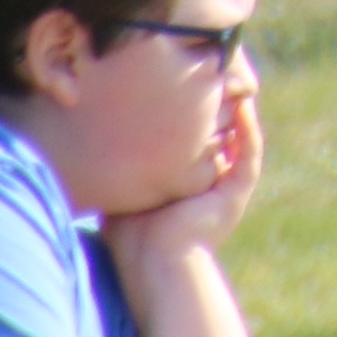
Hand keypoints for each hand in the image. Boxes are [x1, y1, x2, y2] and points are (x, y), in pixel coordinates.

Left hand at [98, 74, 265, 275]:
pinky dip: (249, 129)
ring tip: (233, 78)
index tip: (179, 82)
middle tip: (211, 72)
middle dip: (217, 104)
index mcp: (184, 184)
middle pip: (219, 134)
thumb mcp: (122, 188)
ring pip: (240, 139)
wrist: (152, 265)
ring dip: (239, 109)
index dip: (192, 111)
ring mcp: (226, 189)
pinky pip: (250, 154)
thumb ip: (117, 165)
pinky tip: (243, 104)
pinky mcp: (236, 193)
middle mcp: (208, 184)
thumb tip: (87, 137)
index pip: (194, 139)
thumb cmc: (128, 235)